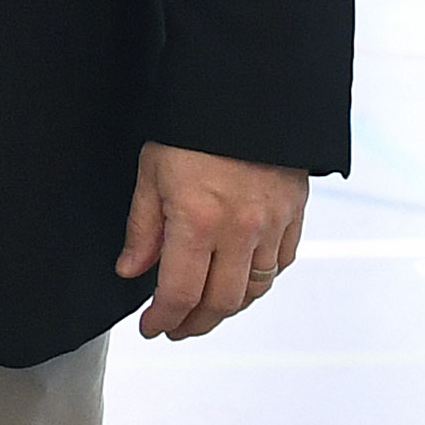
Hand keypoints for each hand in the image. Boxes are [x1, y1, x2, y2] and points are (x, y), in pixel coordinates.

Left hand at [115, 142, 308, 339]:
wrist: (246, 96)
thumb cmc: (193, 128)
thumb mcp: (151, 173)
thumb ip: (142, 228)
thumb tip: (131, 270)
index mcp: (198, 221)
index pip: (180, 292)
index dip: (163, 318)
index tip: (152, 328)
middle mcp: (240, 231)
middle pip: (221, 303)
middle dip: (195, 324)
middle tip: (176, 327)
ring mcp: (272, 226)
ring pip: (254, 290)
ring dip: (227, 307)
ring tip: (205, 310)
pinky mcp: (294, 216)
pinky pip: (279, 265)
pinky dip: (258, 282)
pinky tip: (240, 281)